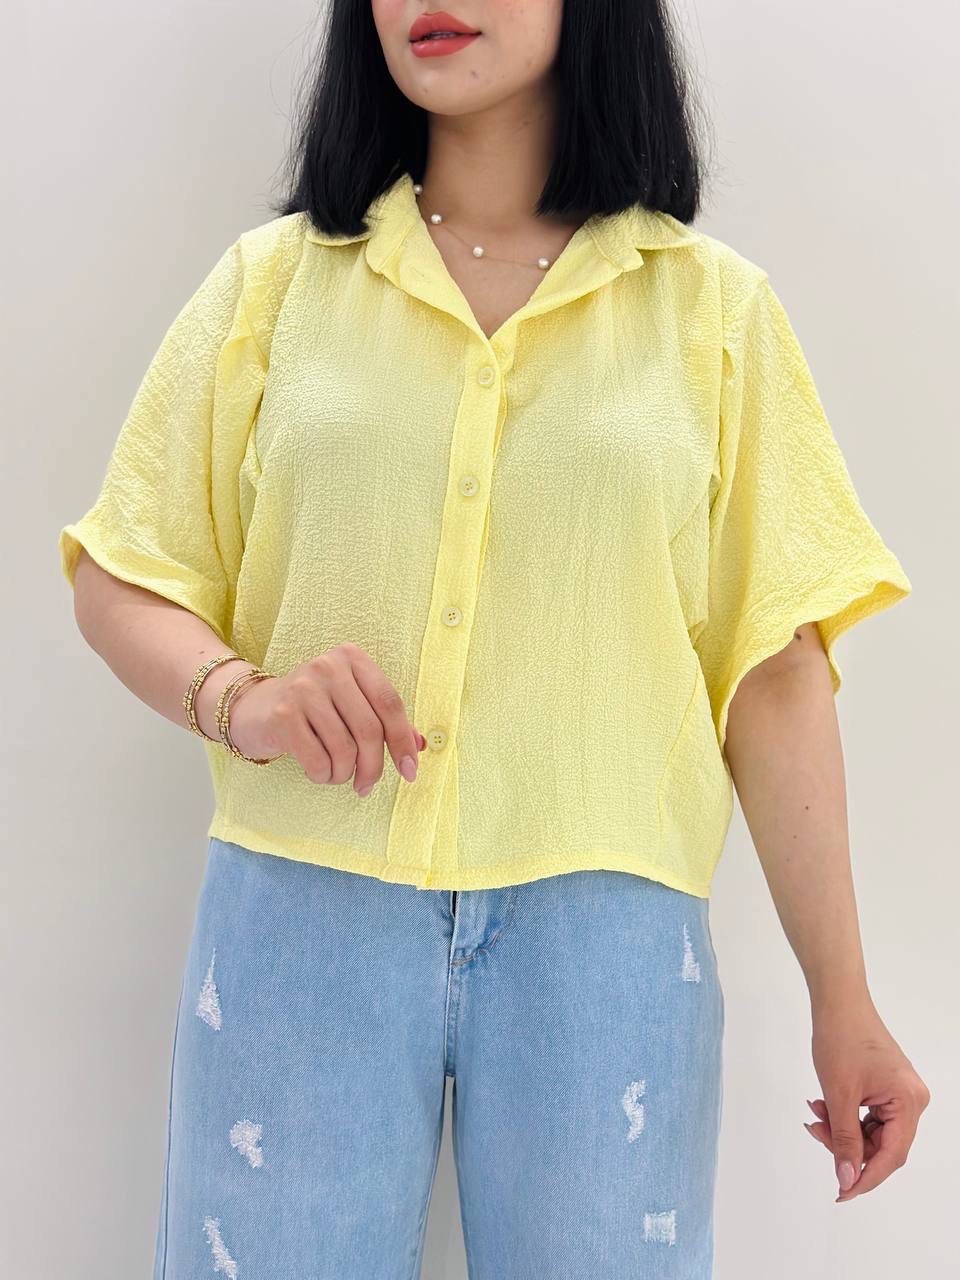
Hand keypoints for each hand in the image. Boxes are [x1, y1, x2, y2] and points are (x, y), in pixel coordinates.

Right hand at [227, 643, 425, 795]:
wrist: (253, 709)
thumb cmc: (313, 711)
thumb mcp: (351, 706)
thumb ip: (385, 721)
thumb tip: (419, 746)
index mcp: (352, 658)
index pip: (389, 702)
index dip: (402, 741)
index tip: (410, 771)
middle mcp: (328, 666)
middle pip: (369, 729)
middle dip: (374, 767)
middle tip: (367, 786)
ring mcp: (303, 688)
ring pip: (345, 749)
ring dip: (345, 774)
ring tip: (337, 775)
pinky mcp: (283, 715)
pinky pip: (318, 760)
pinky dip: (324, 775)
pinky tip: (319, 772)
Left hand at [805, 994, 929, 1201]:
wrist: (837, 1000)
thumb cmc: (841, 1038)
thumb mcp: (839, 1094)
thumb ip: (843, 1140)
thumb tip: (847, 1178)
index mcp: (908, 1102)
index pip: (891, 1155)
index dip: (865, 1178)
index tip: (841, 1192)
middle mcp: (911, 1100)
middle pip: (882, 1145)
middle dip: (846, 1146)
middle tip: (816, 1132)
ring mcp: (899, 1092)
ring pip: (871, 1131)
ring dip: (841, 1129)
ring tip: (816, 1112)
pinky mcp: (886, 1086)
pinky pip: (867, 1114)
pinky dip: (844, 1115)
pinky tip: (822, 1104)